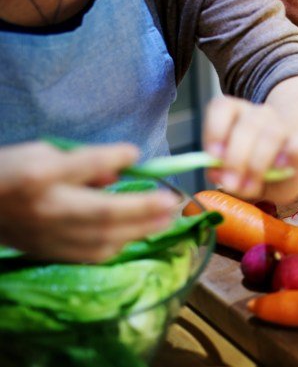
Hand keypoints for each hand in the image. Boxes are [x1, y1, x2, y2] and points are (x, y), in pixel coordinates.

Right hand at [0, 142, 177, 261]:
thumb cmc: (14, 172)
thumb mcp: (42, 152)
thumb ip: (83, 161)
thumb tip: (121, 172)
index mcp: (40, 174)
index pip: (83, 164)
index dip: (113, 157)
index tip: (136, 152)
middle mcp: (46, 207)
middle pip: (103, 211)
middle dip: (143, 207)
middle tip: (172, 202)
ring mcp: (49, 235)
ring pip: (103, 238)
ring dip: (140, 230)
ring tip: (167, 219)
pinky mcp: (51, 253)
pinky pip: (93, 254)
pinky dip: (120, 244)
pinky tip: (140, 235)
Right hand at [203, 77, 297, 204]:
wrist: (269, 151)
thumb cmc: (278, 175)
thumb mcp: (285, 188)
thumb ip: (275, 184)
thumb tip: (242, 175)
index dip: (294, 152)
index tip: (279, 168)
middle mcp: (279, 123)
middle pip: (270, 134)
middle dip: (251, 162)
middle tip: (234, 185)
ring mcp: (255, 111)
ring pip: (247, 124)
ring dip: (233, 154)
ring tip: (223, 176)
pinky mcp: (230, 106)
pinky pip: (220, 108)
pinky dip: (214, 131)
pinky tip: (212, 153)